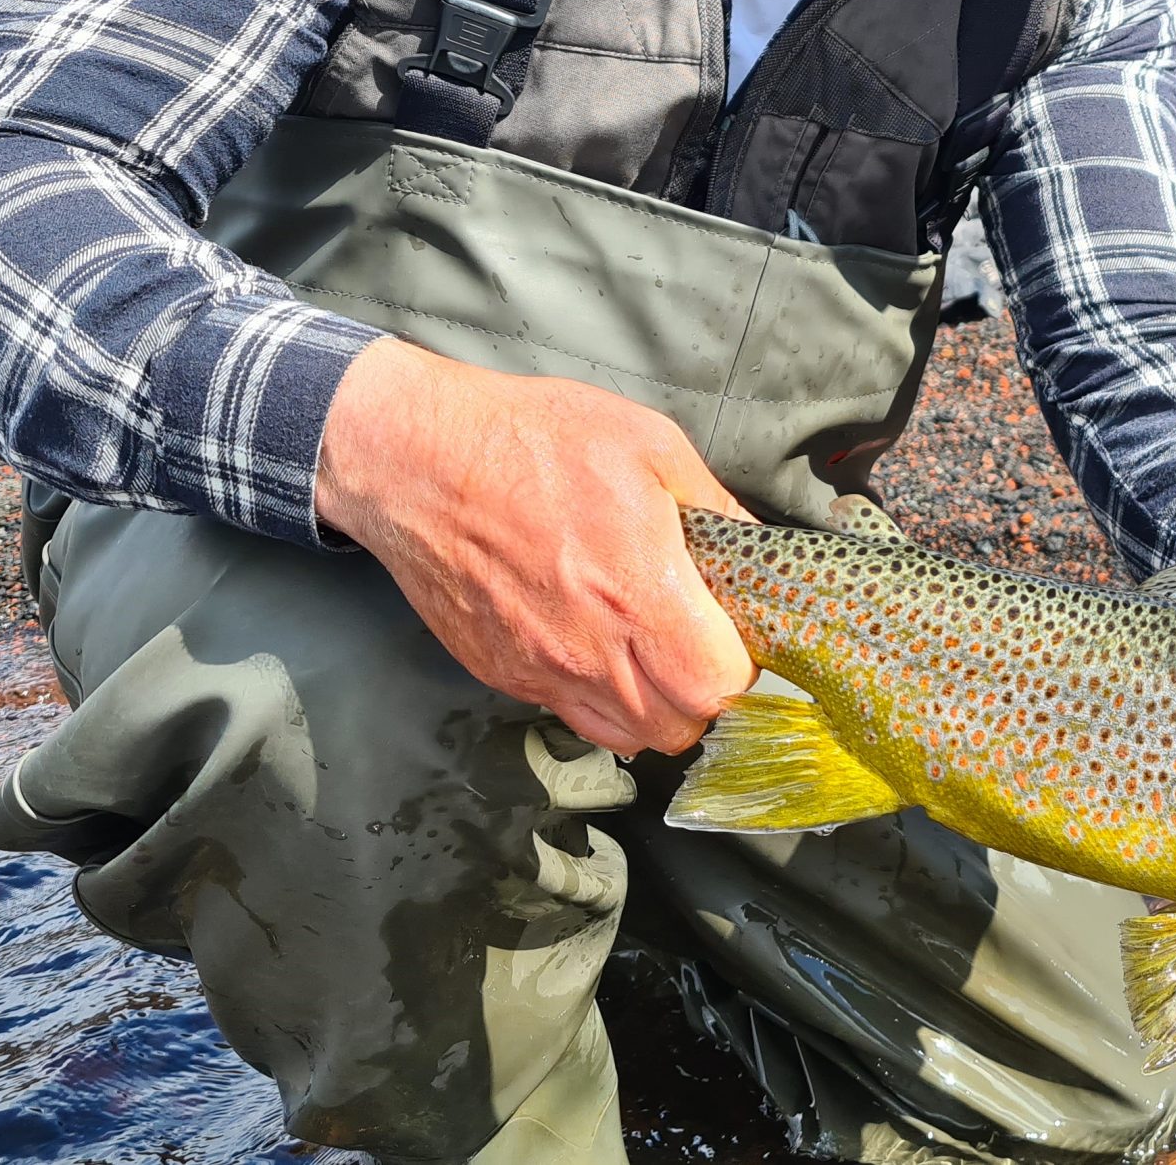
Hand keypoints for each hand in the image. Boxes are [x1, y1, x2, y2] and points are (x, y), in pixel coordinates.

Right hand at [315, 337, 756, 755]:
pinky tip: (602, 648)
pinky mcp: (502, 675)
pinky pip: (572, 716)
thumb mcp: (650, 444)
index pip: (719, 685)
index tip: (739, 633)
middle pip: (680, 727)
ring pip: (627, 736)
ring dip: (655, 708)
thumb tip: (756, 547)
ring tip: (655, 652)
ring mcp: (541, 671)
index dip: (743, 666)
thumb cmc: (534, 440)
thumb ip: (714, 506)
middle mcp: (590, 649)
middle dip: (705, 693)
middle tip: (702, 642)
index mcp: (638, 591)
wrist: (418, 461)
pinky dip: (601, 700)